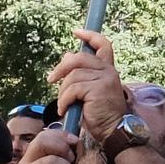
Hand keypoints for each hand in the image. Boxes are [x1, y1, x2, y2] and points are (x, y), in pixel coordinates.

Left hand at [49, 30, 130, 145]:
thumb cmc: (100, 114)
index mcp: (108, 69)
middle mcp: (109, 71)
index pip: (103, 44)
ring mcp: (105, 78)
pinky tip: (64, 110)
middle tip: (51, 79)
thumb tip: (66, 57)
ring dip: (62, 92)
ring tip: (63, 105)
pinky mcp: (98, 88)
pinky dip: (64, 100)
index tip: (76, 32)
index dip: (89, 35)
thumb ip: (82, 75)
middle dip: (61, 68)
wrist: (114, 131)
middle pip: (78, 58)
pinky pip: (72, 89)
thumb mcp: (90, 91)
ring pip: (72, 77)